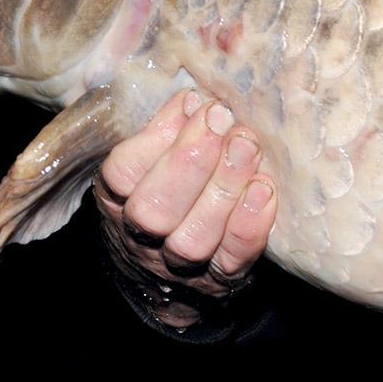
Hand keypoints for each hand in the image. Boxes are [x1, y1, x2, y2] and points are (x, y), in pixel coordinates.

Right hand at [94, 91, 275, 330]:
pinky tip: (264, 189)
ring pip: (192, 239)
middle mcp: (142, 237)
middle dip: (189, 162)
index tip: (194, 104)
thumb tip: (194, 100)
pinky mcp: (218, 281)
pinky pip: (232, 261)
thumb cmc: (171, 196)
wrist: (175, 278)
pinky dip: (249, 225)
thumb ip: (170, 133)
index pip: (122, 174)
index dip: (156, 138)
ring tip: (247, 147)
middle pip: (153, 210)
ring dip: (222, 189)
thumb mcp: (155, 163)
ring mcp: (179, 266)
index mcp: (119, 200)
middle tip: (221, 120)